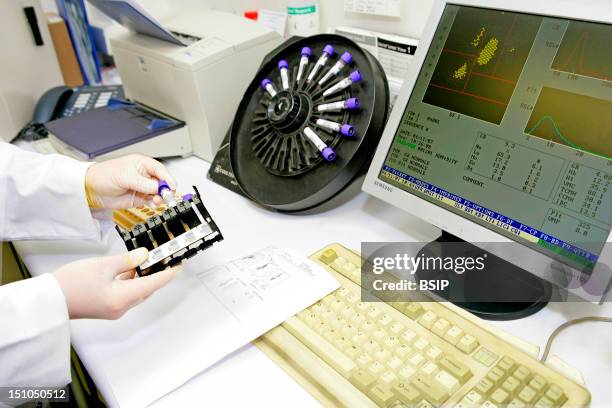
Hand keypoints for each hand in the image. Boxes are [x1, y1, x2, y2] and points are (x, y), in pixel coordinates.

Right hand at [54, 248, 179, 318]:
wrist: (48, 302)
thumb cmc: (71, 284)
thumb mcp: (102, 265)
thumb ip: (126, 260)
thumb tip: (143, 255)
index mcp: (124, 297)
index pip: (154, 284)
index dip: (168, 273)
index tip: (178, 265)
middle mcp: (121, 307)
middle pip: (147, 289)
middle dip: (156, 274)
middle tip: (163, 259)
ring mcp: (113, 309)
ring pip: (136, 291)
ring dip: (141, 277)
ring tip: (145, 260)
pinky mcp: (106, 308)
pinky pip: (125, 294)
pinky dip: (129, 282)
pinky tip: (127, 269)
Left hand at [85, 154, 176, 208]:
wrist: (91, 189)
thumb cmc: (104, 175)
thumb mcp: (126, 177)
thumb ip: (144, 183)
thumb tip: (159, 188)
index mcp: (142, 164)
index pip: (160, 170)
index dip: (168, 178)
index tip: (172, 186)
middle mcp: (144, 175)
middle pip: (162, 182)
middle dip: (165, 189)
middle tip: (166, 195)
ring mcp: (142, 187)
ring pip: (158, 193)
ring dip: (160, 197)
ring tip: (157, 200)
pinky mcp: (139, 198)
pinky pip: (152, 201)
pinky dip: (154, 203)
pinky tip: (153, 203)